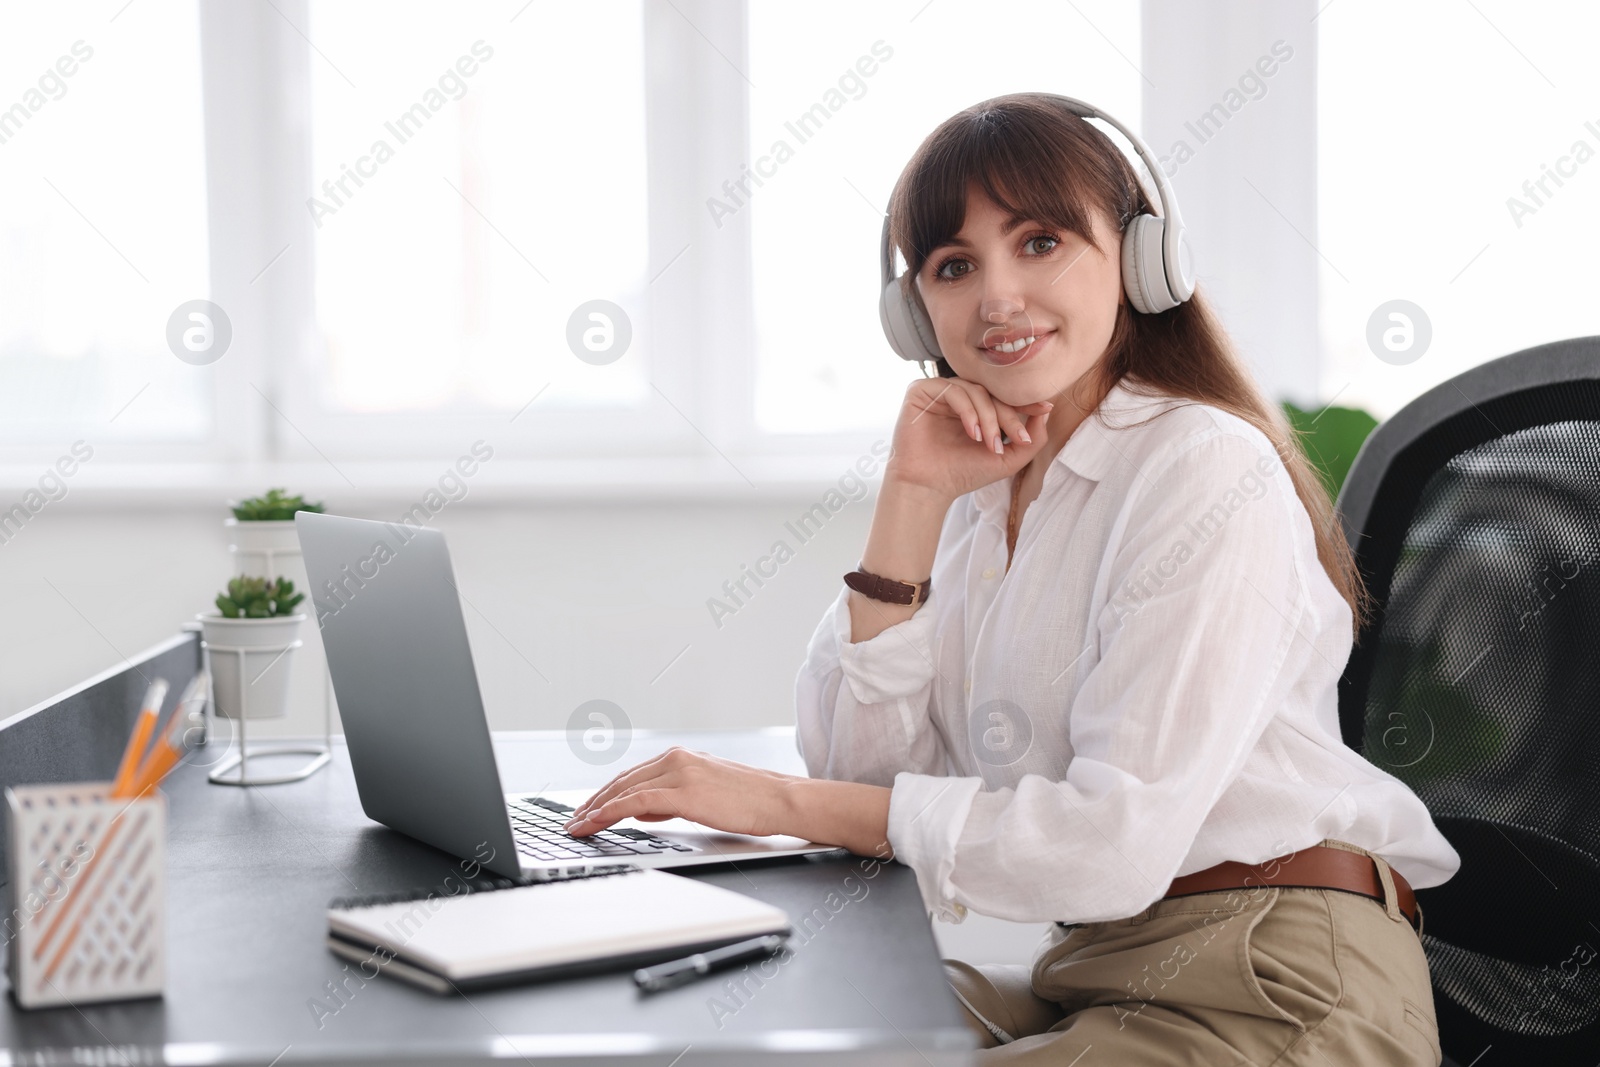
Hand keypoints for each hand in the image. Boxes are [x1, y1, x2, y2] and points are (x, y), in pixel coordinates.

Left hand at [565, 747, 894, 858]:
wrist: (782, 800)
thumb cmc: (752, 802)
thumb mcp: (706, 797)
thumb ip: (672, 800)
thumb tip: (643, 812)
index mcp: (681, 758)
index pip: (631, 777)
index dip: (604, 795)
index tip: (585, 810)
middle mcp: (676, 759)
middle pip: (621, 781)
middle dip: (592, 803)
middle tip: (572, 821)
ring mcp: (679, 773)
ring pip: (624, 790)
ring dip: (595, 809)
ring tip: (577, 826)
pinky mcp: (684, 791)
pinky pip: (636, 801)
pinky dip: (611, 811)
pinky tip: (596, 821)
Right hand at [884, 377, 1052, 504]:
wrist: (928, 488)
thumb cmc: (963, 474)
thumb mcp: (1008, 459)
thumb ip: (1032, 439)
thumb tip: (1047, 410)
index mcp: (975, 407)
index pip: (1003, 397)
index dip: (1025, 402)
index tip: (1045, 408)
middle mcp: (957, 397)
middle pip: (991, 392)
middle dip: (1008, 416)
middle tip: (1017, 438)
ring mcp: (939, 392)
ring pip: (975, 390)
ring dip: (988, 416)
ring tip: (988, 443)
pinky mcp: (920, 391)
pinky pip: (952, 390)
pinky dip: (968, 411)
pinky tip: (972, 433)